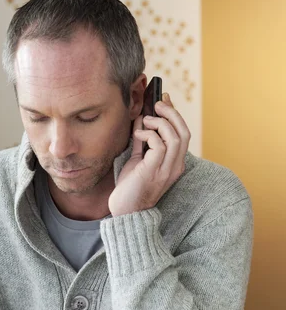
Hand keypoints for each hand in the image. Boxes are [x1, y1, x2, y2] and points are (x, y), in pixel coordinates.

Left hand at [108, 93, 190, 216]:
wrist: (125, 211)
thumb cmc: (131, 185)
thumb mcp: (139, 158)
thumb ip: (143, 140)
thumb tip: (143, 116)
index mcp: (175, 163)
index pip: (183, 133)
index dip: (175, 114)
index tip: (164, 99)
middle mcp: (175, 166)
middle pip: (184, 132)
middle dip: (172, 113)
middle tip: (156, 104)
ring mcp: (167, 169)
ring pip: (175, 137)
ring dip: (159, 123)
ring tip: (145, 121)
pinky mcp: (154, 171)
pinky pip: (159, 145)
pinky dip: (148, 134)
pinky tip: (137, 135)